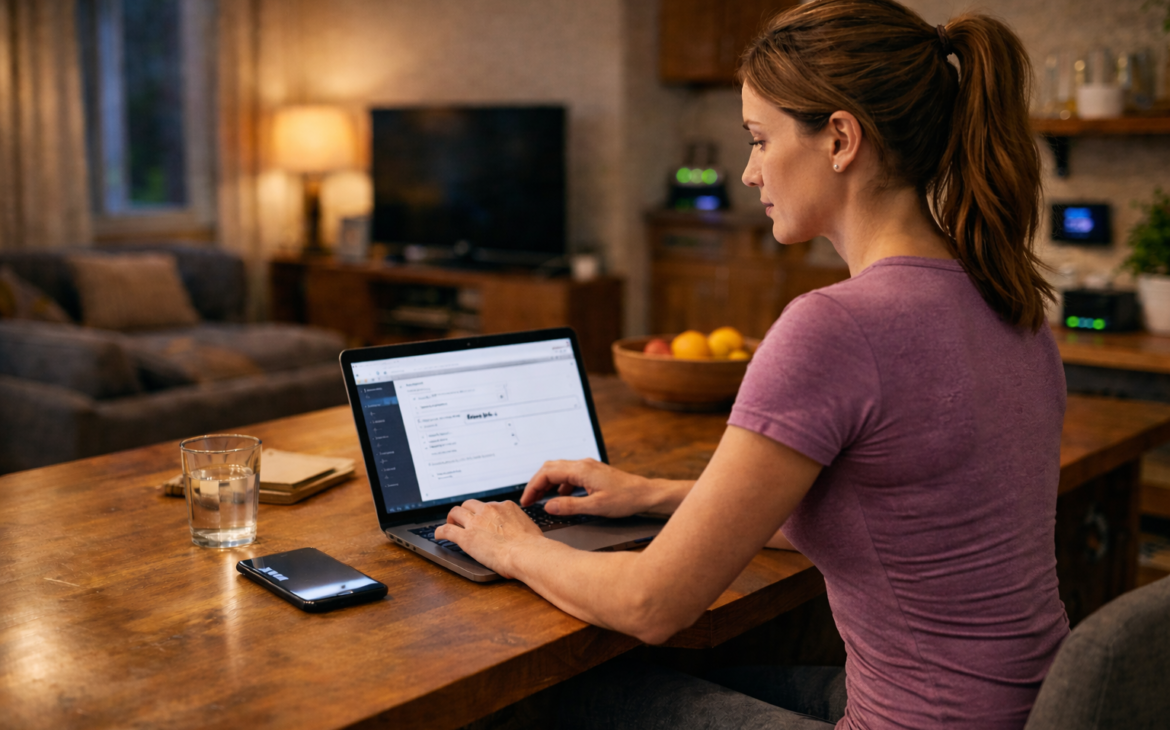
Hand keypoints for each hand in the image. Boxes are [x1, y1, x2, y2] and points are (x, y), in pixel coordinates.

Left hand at [434, 499, 542, 578]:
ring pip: (456, 512)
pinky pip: (447, 530)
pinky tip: (438, 535)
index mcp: (505, 507)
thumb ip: (519, 525)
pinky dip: (440, 531)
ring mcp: (476, 522)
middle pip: (469, 505)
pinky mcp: (466, 537)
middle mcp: (489, 510)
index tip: (481, 518)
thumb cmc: (533, 546)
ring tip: (450, 525)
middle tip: (463, 520)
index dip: (482, 513)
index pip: (488, 505)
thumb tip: (521, 531)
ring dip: (452, 518)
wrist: (527, 553)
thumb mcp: (529, 527)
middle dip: (465, 512)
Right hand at [520, 458, 671, 517]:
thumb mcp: (596, 507)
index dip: (533, 486)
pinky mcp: (593, 472)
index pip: (547, 473)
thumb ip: (570, 506)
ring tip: (540, 498)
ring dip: (547, 483)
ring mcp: (588, 467)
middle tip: (529, 500)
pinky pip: (570, 474)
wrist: (645, 493)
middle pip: (550, 468)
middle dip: (536, 483)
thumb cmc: (625, 499)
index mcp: (581, 470)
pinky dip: (560, 484)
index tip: (527, 500)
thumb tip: (549, 506)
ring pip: (559, 470)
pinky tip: (561, 497)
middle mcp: (583, 464)